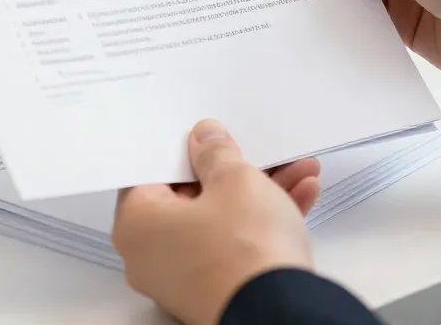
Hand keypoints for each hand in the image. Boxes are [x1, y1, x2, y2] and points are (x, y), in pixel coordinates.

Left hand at [113, 120, 318, 324]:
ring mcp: (186, 279)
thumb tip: (205, 137)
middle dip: (236, 170)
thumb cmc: (244, 246)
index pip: (152, 173)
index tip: (207, 134)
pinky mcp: (219, 293)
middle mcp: (152, 256)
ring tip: (299, 168)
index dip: (183, 149)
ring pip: (223, 220)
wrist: (283, 317)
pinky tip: (303, 195)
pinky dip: (266, 223)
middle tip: (258, 149)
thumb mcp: (235, 180)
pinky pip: (238, 247)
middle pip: (193, 195)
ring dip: (262, 192)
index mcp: (137, 224)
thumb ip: (216, 152)